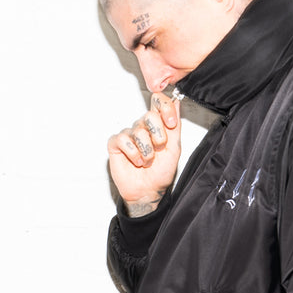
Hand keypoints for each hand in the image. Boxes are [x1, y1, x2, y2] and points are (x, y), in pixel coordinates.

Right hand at [107, 92, 181, 216]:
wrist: (149, 190)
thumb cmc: (161, 172)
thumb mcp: (174, 148)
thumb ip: (175, 126)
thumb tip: (176, 102)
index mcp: (158, 125)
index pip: (159, 102)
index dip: (165, 108)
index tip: (171, 123)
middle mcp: (142, 126)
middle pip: (149, 116)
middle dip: (158, 136)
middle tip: (159, 149)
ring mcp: (128, 134)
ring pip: (138, 132)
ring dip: (147, 151)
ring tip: (147, 161)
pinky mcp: (116, 143)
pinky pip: (123, 140)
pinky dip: (133, 154)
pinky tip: (136, 161)